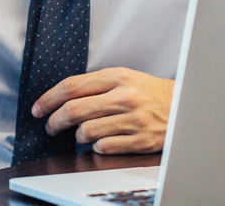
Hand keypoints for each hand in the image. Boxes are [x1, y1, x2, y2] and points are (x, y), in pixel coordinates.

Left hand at [33, 67, 174, 153]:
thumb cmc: (150, 93)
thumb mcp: (126, 78)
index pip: (72, 86)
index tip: (38, 108)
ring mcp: (133, 120)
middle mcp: (124, 97)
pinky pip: (104, 148)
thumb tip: (63, 98)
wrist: (186, 107)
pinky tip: (99, 143)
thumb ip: (97, 85)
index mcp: (118, 77)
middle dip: (55, 121)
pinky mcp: (140, 141)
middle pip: (74, 110)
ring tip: (80, 134)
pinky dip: (96, 147)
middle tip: (50, 126)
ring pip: (86, 131)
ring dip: (77, 136)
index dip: (49, 98)